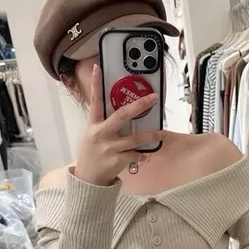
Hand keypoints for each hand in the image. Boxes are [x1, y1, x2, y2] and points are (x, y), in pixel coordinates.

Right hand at [74, 64, 161, 186]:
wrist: (87, 179)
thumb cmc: (91, 154)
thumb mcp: (92, 135)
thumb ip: (104, 124)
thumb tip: (124, 113)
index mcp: (93, 125)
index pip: (94, 100)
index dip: (96, 84)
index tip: (98, 68)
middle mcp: (101, 133)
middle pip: (122, 115)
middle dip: (139, 105)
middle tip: (153, 98)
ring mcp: (110, 147)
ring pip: (135, 139)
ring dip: (151, 135)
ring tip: (161, 132)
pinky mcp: (117, 160)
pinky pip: (135, 154)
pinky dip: (141, 155)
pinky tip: (143, 156)